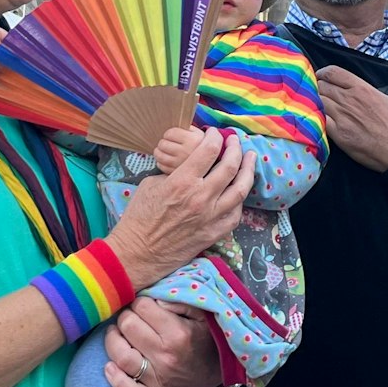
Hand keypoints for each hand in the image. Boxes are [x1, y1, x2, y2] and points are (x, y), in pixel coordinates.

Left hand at [104, 297, 221, 386]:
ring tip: (116, 333)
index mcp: (178, 334)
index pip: (142, 307)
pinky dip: (116, 380)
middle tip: (132, 317)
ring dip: (113, 340)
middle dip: (126, 317)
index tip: (145, 306)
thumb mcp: (202, 314)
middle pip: (128, 327)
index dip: (140, 302)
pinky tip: (110, 366)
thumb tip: (154, 299)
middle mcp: (166, 356)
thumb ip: (179, 302)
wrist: (216, 371)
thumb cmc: (205, 338)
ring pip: (121, 356)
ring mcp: (158, 378)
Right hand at [106, 127, 252, 283]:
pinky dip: (239, 199)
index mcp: (182, 182)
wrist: (138, 253)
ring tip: (250, 159)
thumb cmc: (139, 217)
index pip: (208, 151)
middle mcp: (201, 197)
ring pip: (241, 189)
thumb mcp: (151, 184)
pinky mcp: (214, 233)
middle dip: (235, 148)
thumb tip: (192, 165)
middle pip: (230, 166)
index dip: (214, 137)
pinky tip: (239, 191)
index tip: (214, 133)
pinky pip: (236, 214)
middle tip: (235, 141)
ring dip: (248, 170)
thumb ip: (176, 172)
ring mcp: (211, 217)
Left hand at [154, 126, 210, 175]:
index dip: (169, 133)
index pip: (170, 133)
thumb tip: (171, 123)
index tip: (171, 135)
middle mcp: (186, 153)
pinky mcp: (176, 174)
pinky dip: (160, 162)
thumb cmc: (202, 146)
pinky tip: (166, 160)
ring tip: (164, 150)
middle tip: (167, 143)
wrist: (212, 166)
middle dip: (163, 142)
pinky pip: (161, 165)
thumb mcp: (199, 133)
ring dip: (159, 151)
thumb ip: (187, 128)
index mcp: (193, 140)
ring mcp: (180, 165)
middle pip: (163, 144)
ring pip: (159, 155)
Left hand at [314, 65, 387, 172]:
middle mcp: (349, 99)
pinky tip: (319, 121)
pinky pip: (319, 120)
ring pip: (317, 102)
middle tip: (319, 95)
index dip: (323, 74)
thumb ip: (373, 93)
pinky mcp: (338, 134)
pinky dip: (316, 119)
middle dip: (318, 89)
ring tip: (318, 109)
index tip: (321, 78)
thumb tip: (367, 94)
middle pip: (321, 86)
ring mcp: (342, 116)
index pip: (333, 72)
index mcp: (362, 88)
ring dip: (315, 104)